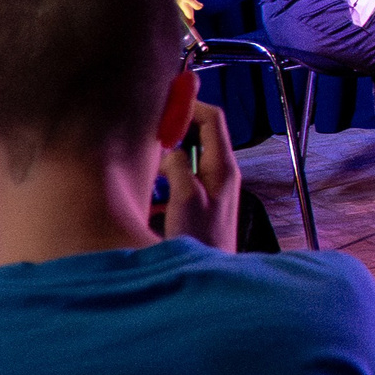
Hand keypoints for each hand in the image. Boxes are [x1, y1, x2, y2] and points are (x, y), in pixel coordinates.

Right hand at [159, 100, 240, 251]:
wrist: (209, 272)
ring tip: (150, 147)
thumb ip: (178, 168)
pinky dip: (171, 168)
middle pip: (204, 133)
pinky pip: (186, 172)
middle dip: (180, 124)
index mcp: (224, 167)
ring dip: (173, 147)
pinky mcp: (202, 200)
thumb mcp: (186, 200)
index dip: (193, 106)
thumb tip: (170, 148)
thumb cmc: (202, 240)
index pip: (214, 121)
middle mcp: (223, 172)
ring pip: (193, 152)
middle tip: (153, 123)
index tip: (168, 101)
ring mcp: (213, 186)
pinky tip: (153, 176)